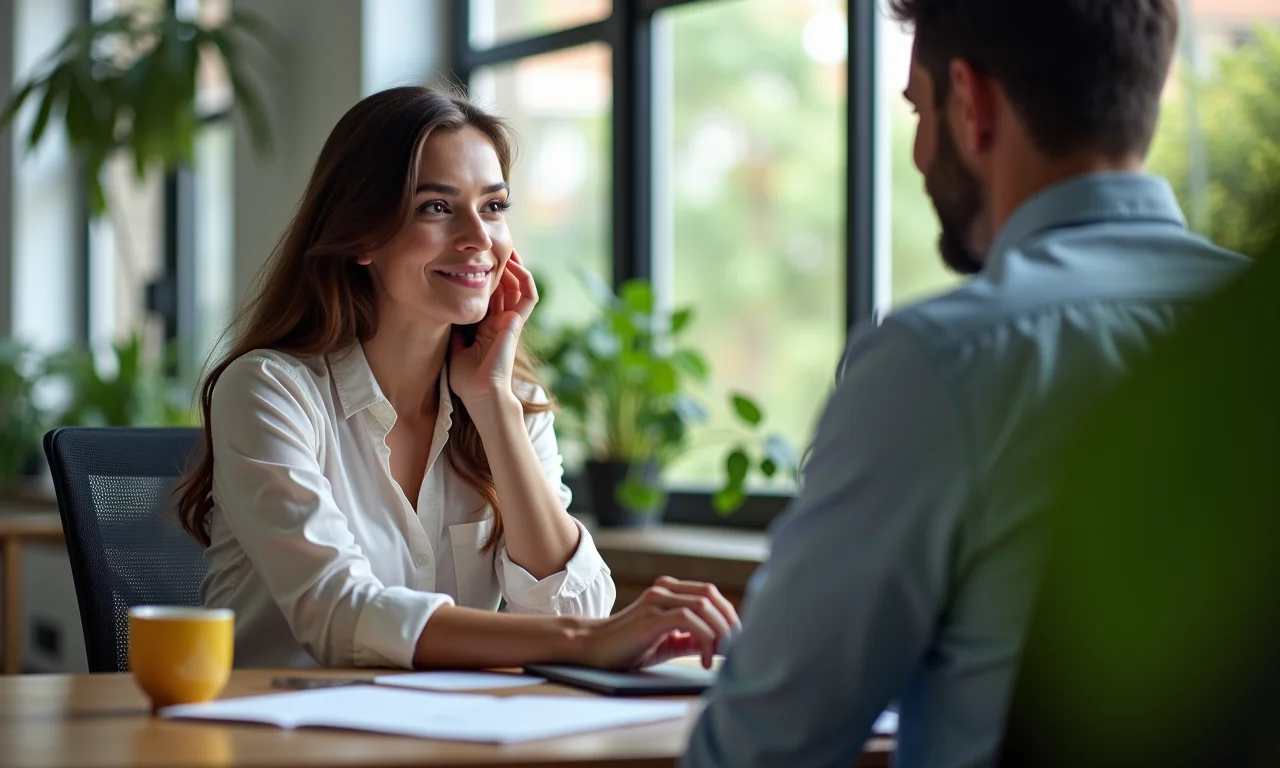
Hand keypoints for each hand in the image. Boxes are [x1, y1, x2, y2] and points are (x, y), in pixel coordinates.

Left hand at [449, 251, 536, 406]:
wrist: (480, 393)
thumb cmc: (467, 380)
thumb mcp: (455, 349)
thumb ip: (454, 333)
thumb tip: (444, 315)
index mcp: (487, 327)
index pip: (490, 296)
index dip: (486, 278)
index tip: (475, 261)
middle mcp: (501, 322)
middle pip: (506, 287)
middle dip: (501, 267)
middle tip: (492, 248)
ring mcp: (510, 322)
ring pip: (519, 288)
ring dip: (515, 268)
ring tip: (507, 250)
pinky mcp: (516, 324)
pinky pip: (528, 296)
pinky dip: (524, 279)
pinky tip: (514, 264)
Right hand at [577, 577, 740, 670]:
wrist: (591, 649)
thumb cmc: (628, 647)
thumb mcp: (667, 642)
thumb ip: (691, 639)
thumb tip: (723, 645)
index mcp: (668, 591)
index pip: (709, 594)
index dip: (728, 614)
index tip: (737, 639)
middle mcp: (663, 590)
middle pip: (711, 596)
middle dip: (729, 622)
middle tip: (737, 647)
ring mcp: (655, 601)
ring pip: (703, 606)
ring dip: (720, 631)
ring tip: (723, 655)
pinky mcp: (650, 618)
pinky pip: (688, 620)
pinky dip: (705, 639)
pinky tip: (705, 660)